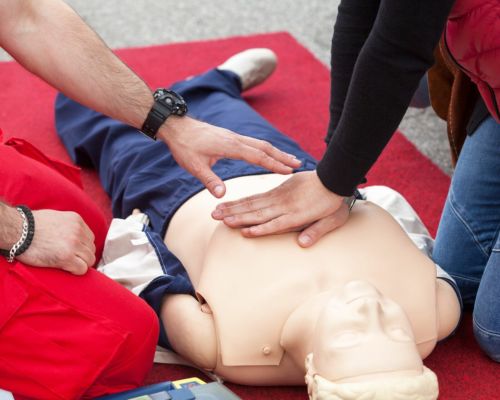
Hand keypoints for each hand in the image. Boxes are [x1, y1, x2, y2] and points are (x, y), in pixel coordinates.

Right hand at [17, 210, 95, 274]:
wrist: (16, 230)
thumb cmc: (30, 226)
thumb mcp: (56, 218)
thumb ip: (69, 226)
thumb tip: (76, 237)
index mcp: (76, 220)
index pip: (90, 238)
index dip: (82, 247)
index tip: (73, 252)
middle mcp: (78, 231)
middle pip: (91, 249)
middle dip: (82, 256)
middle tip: (69, 260)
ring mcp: (74, 244)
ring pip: (89, 260)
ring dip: (80, 264)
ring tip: (66, 264)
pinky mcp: (67, 257)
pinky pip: (82, 269)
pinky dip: (75, 271)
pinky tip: (65, 268)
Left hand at [158, 116, 301, 197]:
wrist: (177, 127)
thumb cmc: (185, 147)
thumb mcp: (195, 166)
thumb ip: (209, 180)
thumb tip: (222, 195)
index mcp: (231, 146)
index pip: (258, 156)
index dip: (274, 164)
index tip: (288, 171)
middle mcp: (236, 139)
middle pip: (265, 147)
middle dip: (282, 156)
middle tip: (298, 164)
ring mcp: (234, 137)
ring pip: (260, 143)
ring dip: (276, 152)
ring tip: (289, 159)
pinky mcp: (230, 137)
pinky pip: (253, 142)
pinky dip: (265, 149)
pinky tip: (268, 154)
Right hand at [211, 171, 349, 246]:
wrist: (333, 177)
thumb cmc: (333, 203)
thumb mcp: (332, 220)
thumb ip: (316, 231)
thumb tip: (302, 244)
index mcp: (297, 214)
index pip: (275, 223)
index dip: (260, 228)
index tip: (243, 232)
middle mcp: (285, 205)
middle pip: (258, 212)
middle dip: (236, 216)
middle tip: (217, 219)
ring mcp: (280, 197)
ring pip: (253, 204)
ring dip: (234, 208)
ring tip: (217, 211)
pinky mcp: (278, 190)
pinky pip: (258, 197)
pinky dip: (244, 201)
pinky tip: (232, 204)